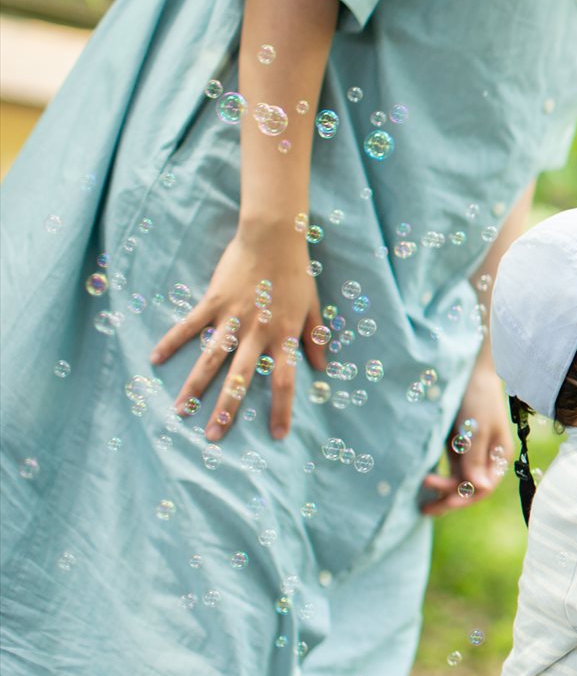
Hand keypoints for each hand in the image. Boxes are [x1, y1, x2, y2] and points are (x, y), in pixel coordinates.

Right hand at [151, 219, 327, 441]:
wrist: (274, 237)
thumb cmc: (296, 273)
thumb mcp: (313, 307)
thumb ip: (316, 338)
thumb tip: (323, 367)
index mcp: (285, 336)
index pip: (284, 382)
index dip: (281, 410)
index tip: (275, 436)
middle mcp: (258, 332)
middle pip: (240, 379)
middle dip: (226, 410)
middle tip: (213, 438)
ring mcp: (232, 318)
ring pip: (210, 359)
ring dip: (194, 387)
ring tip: (180, 412)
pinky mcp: (213, 302)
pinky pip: (189, 325)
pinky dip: (172, 341)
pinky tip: (155, 359)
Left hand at [420, 362, 511, 515]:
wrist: (469, 370)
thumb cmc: (477, 397)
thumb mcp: (476, 428)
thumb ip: (475, 458)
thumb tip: (479, 487)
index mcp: (498, 455)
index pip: (483, 487)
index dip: (464, 497)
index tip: (443, 499)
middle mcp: (486, 458)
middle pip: (470, 488)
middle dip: (449, 499)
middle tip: (425, 509)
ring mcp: (471, 452)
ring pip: (458, 481)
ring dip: (442, 492)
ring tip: (421, 502)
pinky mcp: (457, 446)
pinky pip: (450, 470)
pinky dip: (439, 479)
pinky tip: (425, 484)